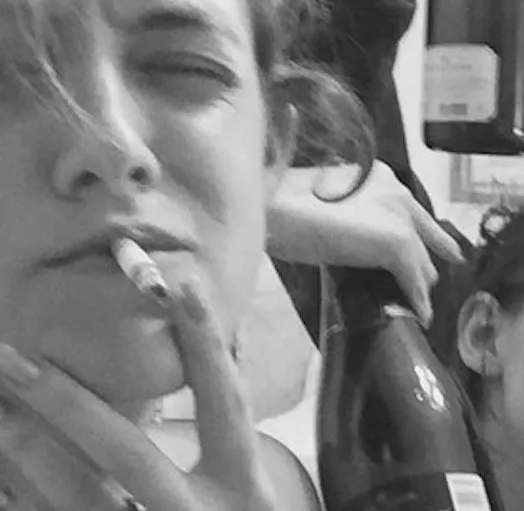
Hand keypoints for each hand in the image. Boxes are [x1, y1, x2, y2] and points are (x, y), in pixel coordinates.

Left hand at [0, 285, 281, 509]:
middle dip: (66, 401)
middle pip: (127, 451)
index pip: (224, 401)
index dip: (206, 344)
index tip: (184, 283)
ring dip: (24, 450)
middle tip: (11, 355)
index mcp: (243, 485)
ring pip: (78, 497)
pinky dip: (22, 499)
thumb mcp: (249, 490)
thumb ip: (227, 434)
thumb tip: (220, 347)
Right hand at [267, 161, 464, 322]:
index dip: (428, 236)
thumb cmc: (285, 205)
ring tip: (418, 305)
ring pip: (423, 260)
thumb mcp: (327, 206)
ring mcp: (399, 217)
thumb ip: (351, 217)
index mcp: (380, 178)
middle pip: (427, 238)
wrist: (276, 204)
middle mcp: (397, 193)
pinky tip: (420, 315)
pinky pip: (414, 279)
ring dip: (420, 285)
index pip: (415, 213)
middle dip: (425, 263)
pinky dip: (417, 300)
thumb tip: (354, 240)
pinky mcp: (396, 241)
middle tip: (423, 286)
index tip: (442, 251)